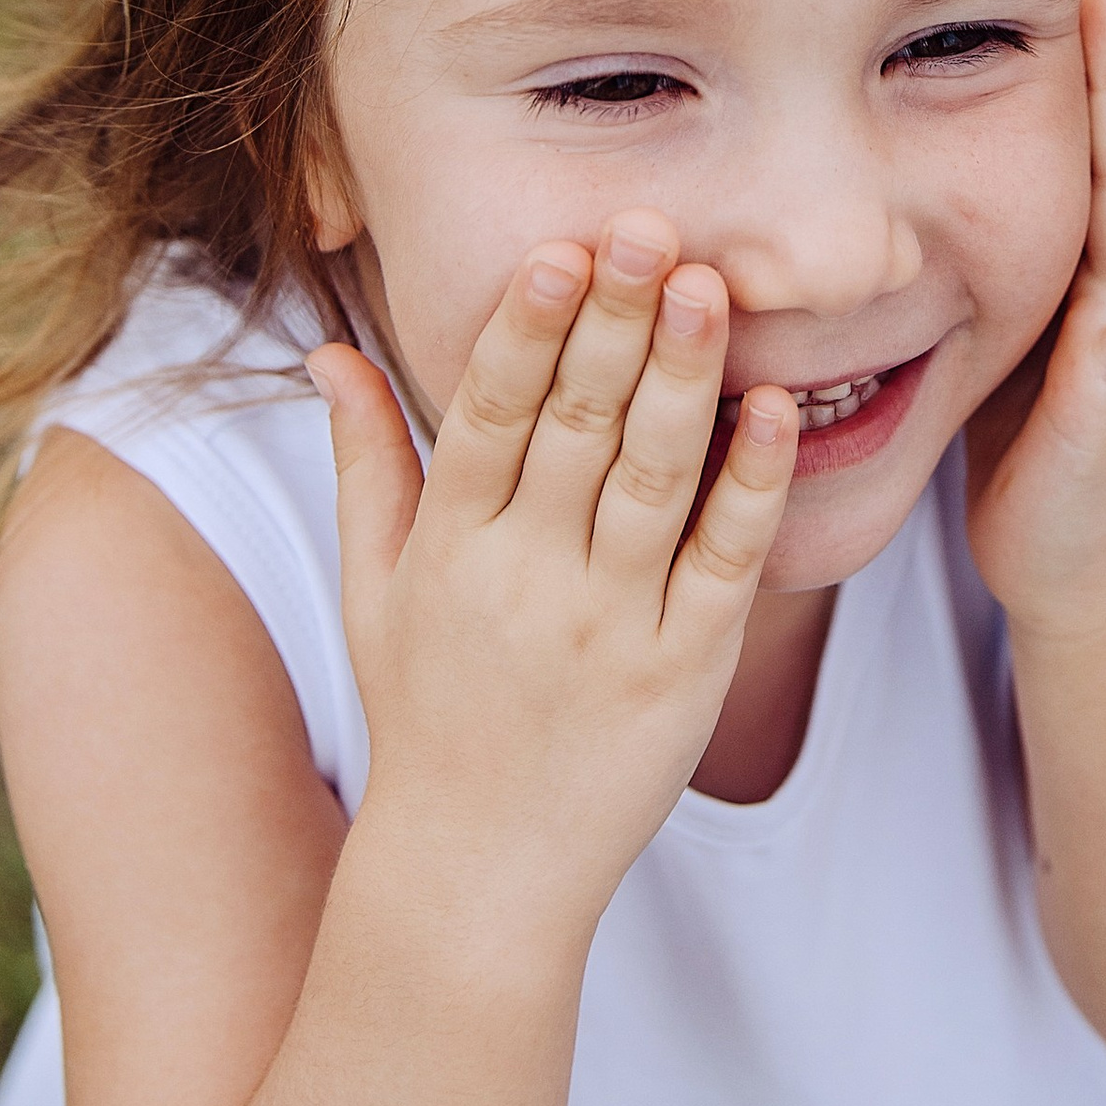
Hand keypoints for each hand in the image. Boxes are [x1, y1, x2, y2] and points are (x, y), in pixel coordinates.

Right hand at [312, 217, 797, 940]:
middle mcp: (526, 582)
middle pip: (576, 429)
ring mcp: (611, 628)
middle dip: (613, 322)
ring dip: (682, 377)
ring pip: (653, 481)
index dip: (526, 328)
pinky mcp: (685, 673)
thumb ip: (366, 464)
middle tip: (650, 226)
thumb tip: (327, 349)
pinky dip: (752, 483)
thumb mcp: (374, 592)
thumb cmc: (427, 716)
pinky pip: (724, 562)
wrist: (479, 879)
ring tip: (709, 286)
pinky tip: (779, 407)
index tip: (561, 247)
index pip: (490, 415)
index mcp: (451, 551)